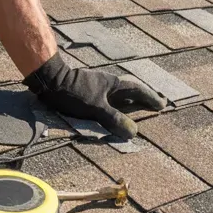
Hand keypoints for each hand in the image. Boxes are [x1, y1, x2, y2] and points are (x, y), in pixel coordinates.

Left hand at [24, 51, 166, 137]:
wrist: (49, 81)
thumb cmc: (73, 93)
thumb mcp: (96, 108)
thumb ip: (114, 119)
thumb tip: (133, 131)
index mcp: (114, 84)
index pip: (138, 90)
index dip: (150, 97)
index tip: (162, 104)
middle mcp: (108, 84)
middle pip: (130, 92)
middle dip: (143, 99)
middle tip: (155, 105)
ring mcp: (97, 87)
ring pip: (118, 96)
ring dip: (129, 103)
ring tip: (137, 110)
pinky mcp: (87, 93)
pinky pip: (108, 100)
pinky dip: (115, 107)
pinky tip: (112, 113)